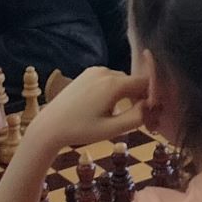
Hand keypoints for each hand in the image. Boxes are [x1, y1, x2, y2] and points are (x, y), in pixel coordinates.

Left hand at [25, 67, 146, 152]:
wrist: (49, 127)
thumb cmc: (81, 131)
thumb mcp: (113, 129)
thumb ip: (138, 117)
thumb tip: (152, 105)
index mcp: (114, 84)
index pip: (146, 83)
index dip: (153, 97)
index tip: (151, 114)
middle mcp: (106, 71)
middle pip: (134, 82)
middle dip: (138, 98)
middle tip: (136, 119)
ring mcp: (95, 70)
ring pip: (122, 81)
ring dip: (125, 95)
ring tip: (116, 115)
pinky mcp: (87, 73)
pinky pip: (109, 80)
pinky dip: (113, 91)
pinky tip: (103, 107)